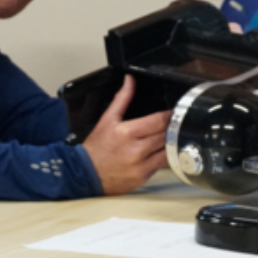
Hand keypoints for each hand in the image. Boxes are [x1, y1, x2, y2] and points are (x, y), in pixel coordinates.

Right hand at [82, 75, 171, 194]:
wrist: (85, 175)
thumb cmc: (96, 147)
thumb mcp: (107, 119)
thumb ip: (122, 98)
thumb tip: (129, 80)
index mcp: (128, 132)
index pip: (159, 121)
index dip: (169, 115)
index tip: (172, 113)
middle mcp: (137, 150)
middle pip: (166, 135)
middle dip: (171, 128)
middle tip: (172, 124)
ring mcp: (141, 166)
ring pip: (168, 151)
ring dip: (170, 143)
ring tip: (167, 138)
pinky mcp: (144, 177)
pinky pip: (161, 165)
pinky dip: (162, 158)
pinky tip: (157, 152)